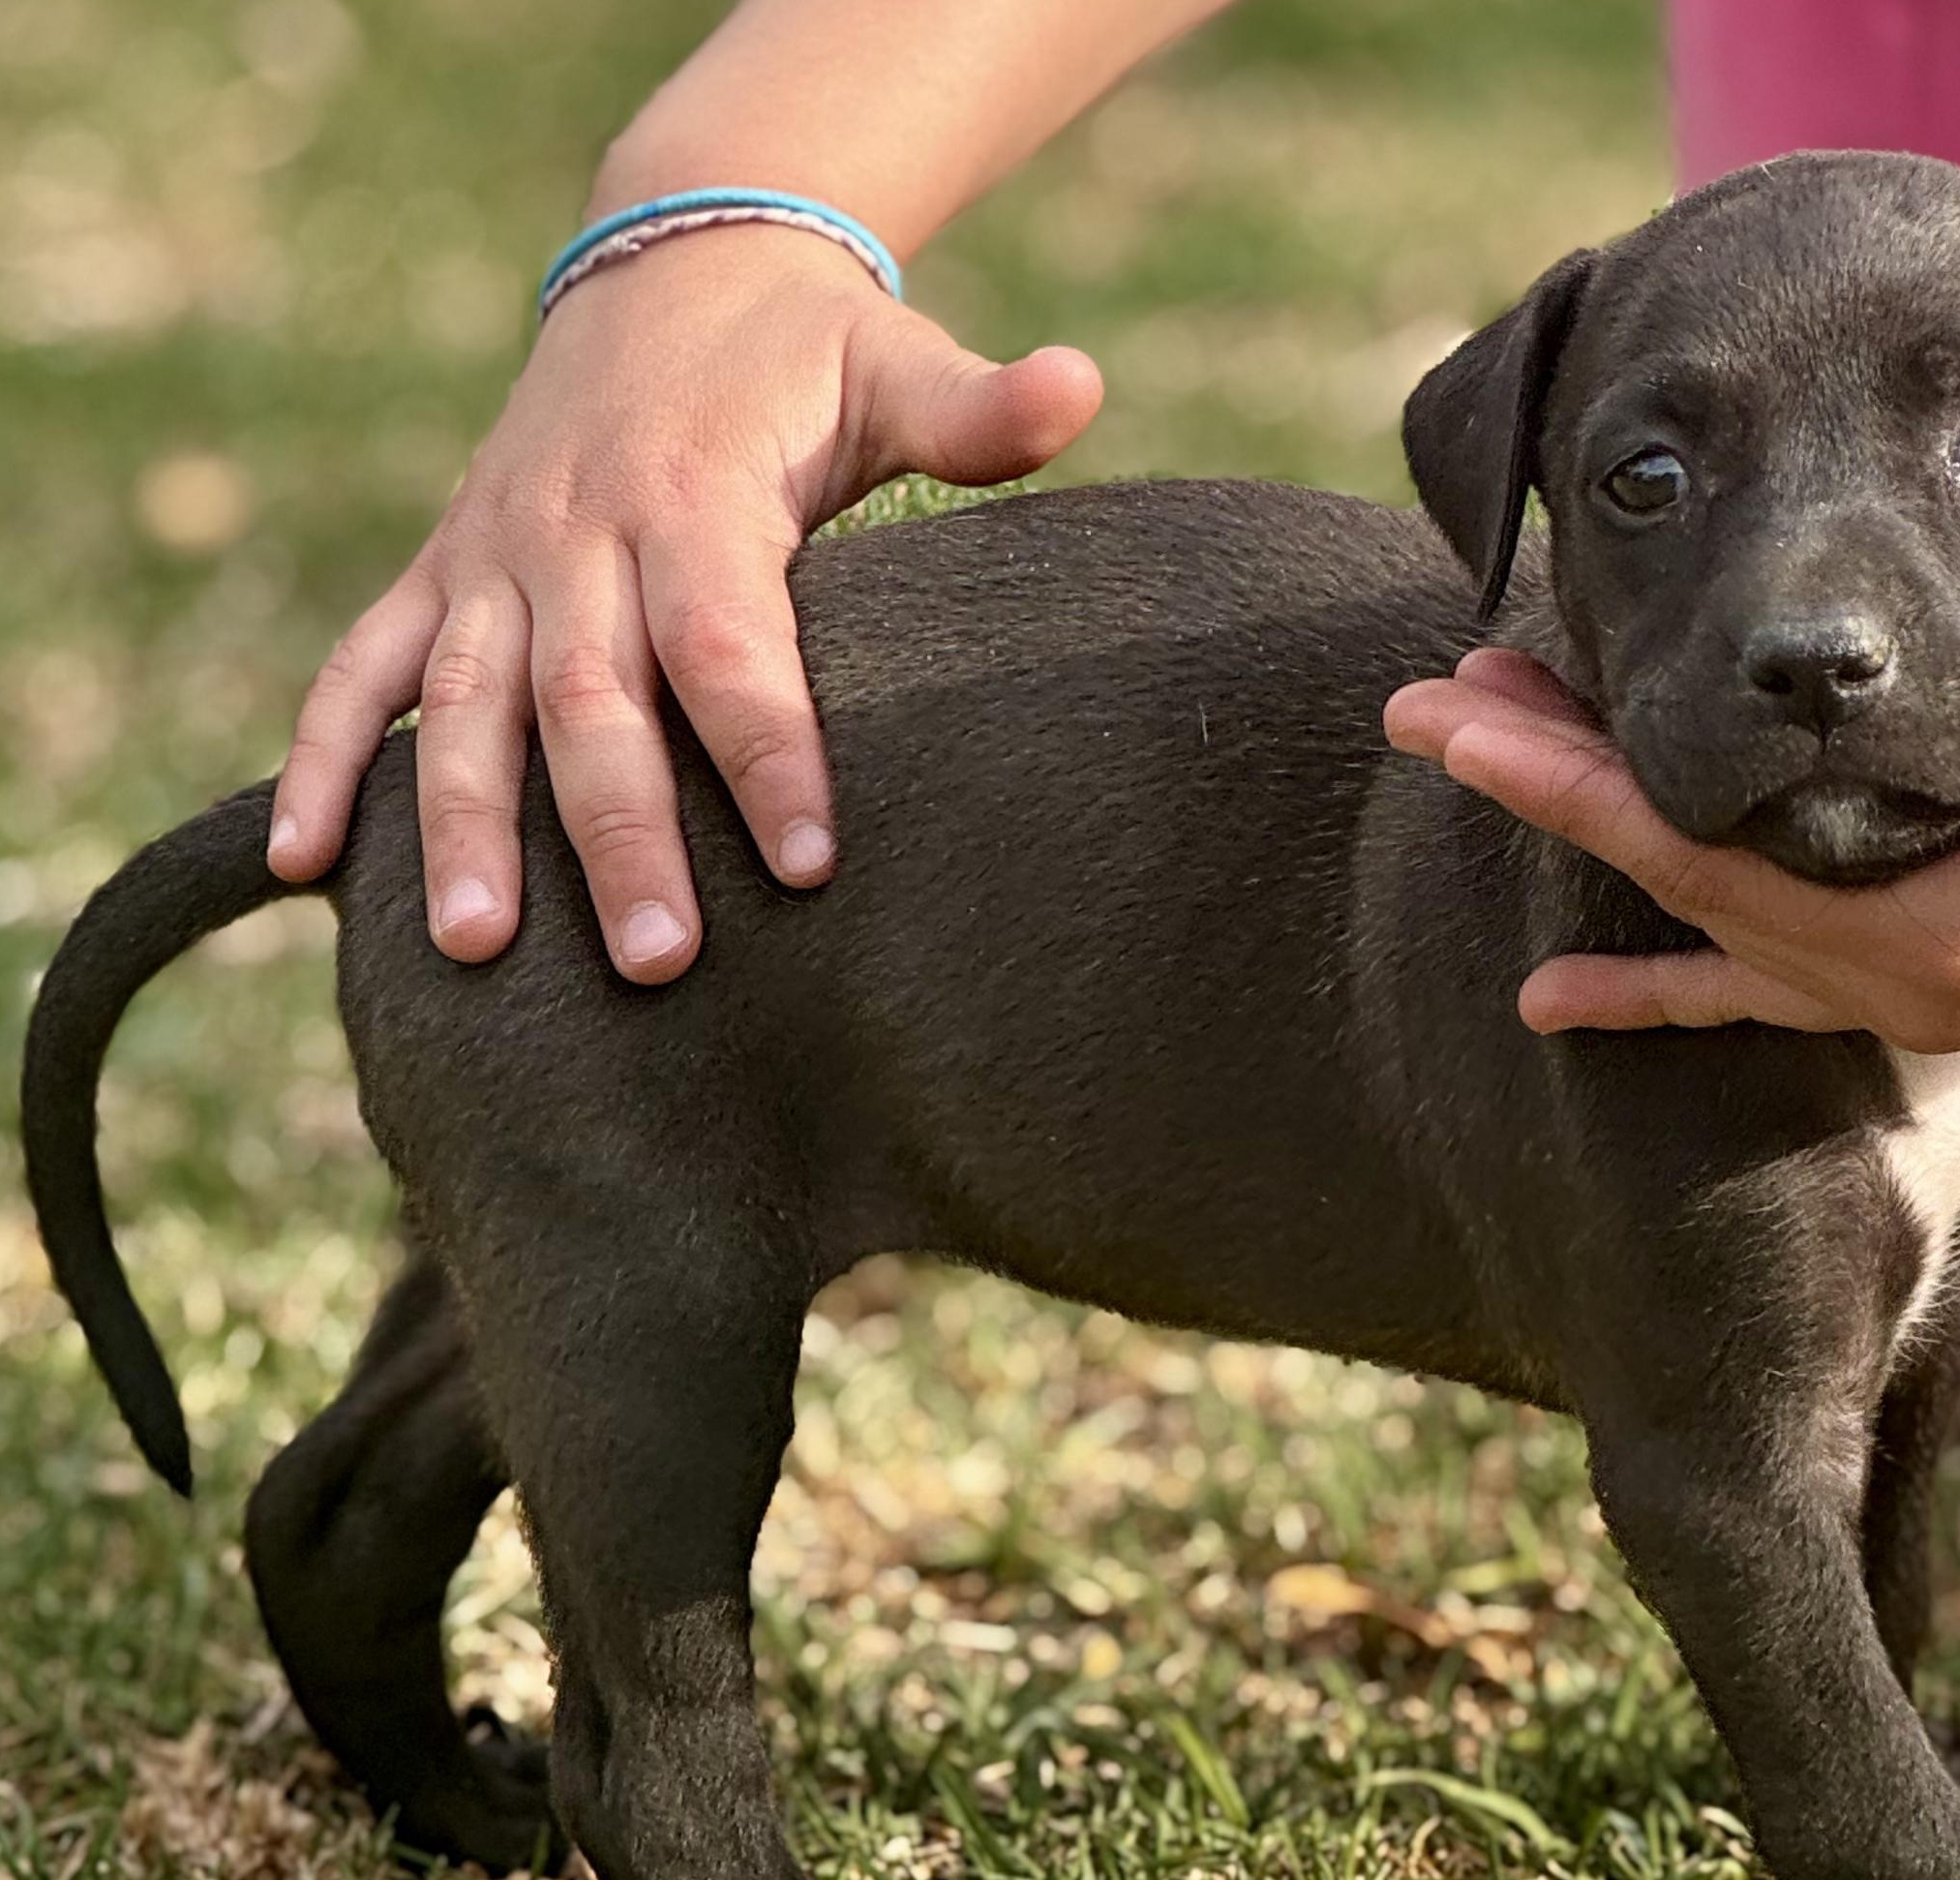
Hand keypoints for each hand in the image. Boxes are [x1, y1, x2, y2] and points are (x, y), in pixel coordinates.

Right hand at [269, 230, 1101, 979]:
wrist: (666, 265)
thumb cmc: (801, 353)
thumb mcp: (893, 360)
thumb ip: (978, 406)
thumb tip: (1085, 389)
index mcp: (695, 493)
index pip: (729, 640)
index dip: (768, 748)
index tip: (811, 862)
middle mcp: (576, 533)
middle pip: (593, 700)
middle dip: (619, 833)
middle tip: (656, 963)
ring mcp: (493, 559)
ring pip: (466, 704)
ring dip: (463, 827)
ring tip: (478, 950)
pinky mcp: (441, 575)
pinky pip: (363, 673)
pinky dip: (325, 763)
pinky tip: (303, 868)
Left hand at [1383, 536, 1959, 1049]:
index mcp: (1938, 941)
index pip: (1707, 859)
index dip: (1580, 784)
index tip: (1465, 714)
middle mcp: (1889, 986)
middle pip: (1665, 879)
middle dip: (1543, 784)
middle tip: (1415, 705)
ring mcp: (1886, 988)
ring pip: (1687, 908)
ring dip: (1582, 824)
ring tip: (1470, 749)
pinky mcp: (1899, 965)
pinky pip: (1741, 981)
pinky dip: (1649, 980)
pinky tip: (1553, 989)